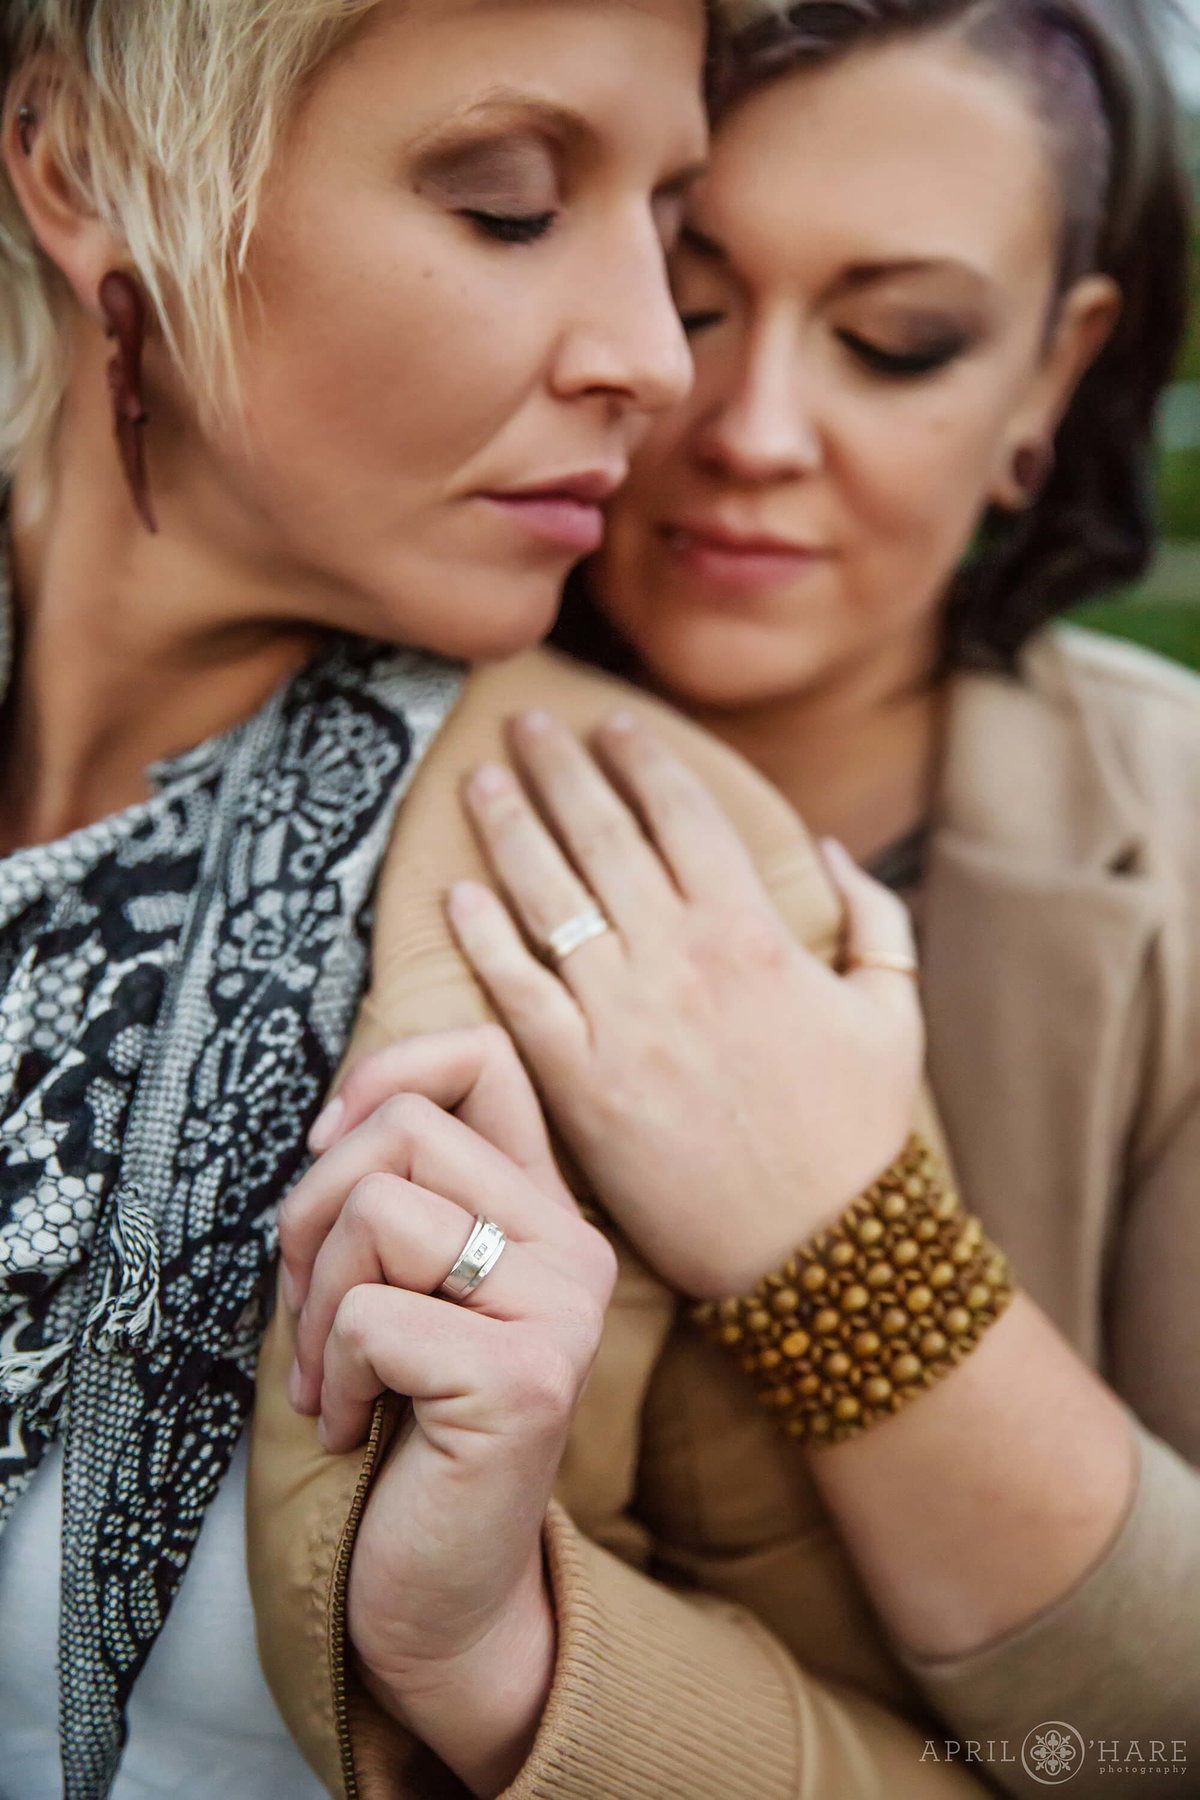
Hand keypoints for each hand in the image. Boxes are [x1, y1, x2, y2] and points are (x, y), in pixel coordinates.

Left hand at [278, 1026, 616, 1795]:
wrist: (445, 1592)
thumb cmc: (406, 1430)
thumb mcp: (400, 1287)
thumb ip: (398, 1197)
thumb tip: (337, 1124)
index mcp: (544, 1212)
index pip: (484, 1060)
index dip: (388, 1073)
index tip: (330, 1147)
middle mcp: (575, 1248)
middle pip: (403, 1130)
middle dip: (310, 1214)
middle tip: (308, 1308)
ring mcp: (561, 1311)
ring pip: (377, 1212)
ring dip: (313, 1307)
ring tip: (333, 1379)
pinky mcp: (526, 1379)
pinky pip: (371, 1316)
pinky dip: (333, 1375)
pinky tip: (356, 1429)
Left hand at [433, 708, 920, 1297]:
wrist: (817, 1252)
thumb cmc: (860, 1134)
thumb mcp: (895, 1013)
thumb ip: (873, 919)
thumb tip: (831, 850)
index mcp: (755, 931)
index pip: (682, 814)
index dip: (642, 759)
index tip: (612, 724)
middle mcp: (679, 959)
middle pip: (602, 835)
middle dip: (558, 769)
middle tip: (524, 723)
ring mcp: (623, 1020)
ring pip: (549, 899)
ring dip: (509, 830)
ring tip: (480, 781)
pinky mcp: (579, 1084)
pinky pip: (519, 994)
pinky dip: (484, 940)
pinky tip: (456, 894)